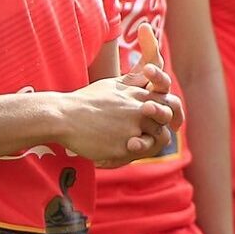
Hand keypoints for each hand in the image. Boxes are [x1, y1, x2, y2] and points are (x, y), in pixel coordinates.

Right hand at [57, 67, 178, 167]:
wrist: (62, 116)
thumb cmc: (85, 100)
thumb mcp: (112, 85)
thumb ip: (133, 83)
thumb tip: (146, 76)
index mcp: (139, 95)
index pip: (169, 104)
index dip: (172, 115)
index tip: (169, 124)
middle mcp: (140, 112)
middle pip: (164, 126)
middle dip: (156, 133)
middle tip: (140, 139)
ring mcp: (132, 130)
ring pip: (153, 143)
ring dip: (143, 146)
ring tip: (126, 147)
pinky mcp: (123, 148)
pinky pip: (134, 156)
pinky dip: (124, 157)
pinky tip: (108, 154)